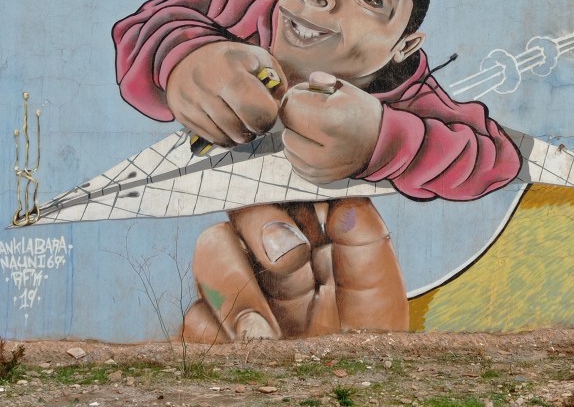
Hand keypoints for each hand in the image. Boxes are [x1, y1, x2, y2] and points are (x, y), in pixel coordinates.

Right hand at [166, 42, 285, 146]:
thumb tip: (276, 106)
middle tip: (256, 118)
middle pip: (241, 131)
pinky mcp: (181, 114)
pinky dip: (224, 137)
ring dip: (240, 136)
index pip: (259, 112)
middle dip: (255, 129)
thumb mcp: (259, 58)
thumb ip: (276, 81)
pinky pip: (211, 139)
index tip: (268, 108)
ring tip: (242, 121)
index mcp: (231, 73)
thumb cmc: (232, 60)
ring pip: (226, 139)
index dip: (270, 115)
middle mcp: (207, 89)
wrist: (188, 55)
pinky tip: (228, 125)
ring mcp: (191, 103)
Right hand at [180, 198, 407, 341]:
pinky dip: (218, 335)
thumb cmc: (367, 347)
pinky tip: (249, 355)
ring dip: (235, 286)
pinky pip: (195, 317)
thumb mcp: (378, 296)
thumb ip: (367, 247)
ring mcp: (239, 290)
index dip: (289, 189)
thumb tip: (345, 204)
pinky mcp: (212, 330)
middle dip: (262, 228)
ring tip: (265, 333)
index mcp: (314, 236)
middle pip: (244, 210)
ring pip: (210, 252)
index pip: (290, 191)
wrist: (343, 398)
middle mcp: (272, 256)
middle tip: (288, 262)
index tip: (307, 214)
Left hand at [280, 74, 382, 183]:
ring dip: (296, 135)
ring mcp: (322, 168)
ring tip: (316, 130)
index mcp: (332, 121)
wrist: (382, 144)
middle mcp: (325, 150)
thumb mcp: (345, 90)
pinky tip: (318, 145)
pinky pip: (294, 162)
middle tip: (313, 113)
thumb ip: (318, 82)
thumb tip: (296, 90)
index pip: (290, 106)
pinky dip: (301, 152)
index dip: (297, 96)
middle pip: (286, 127)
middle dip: (296, 116)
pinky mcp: (319, 179)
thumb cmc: (361, 112)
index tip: (309, 96)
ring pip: (288, 146)